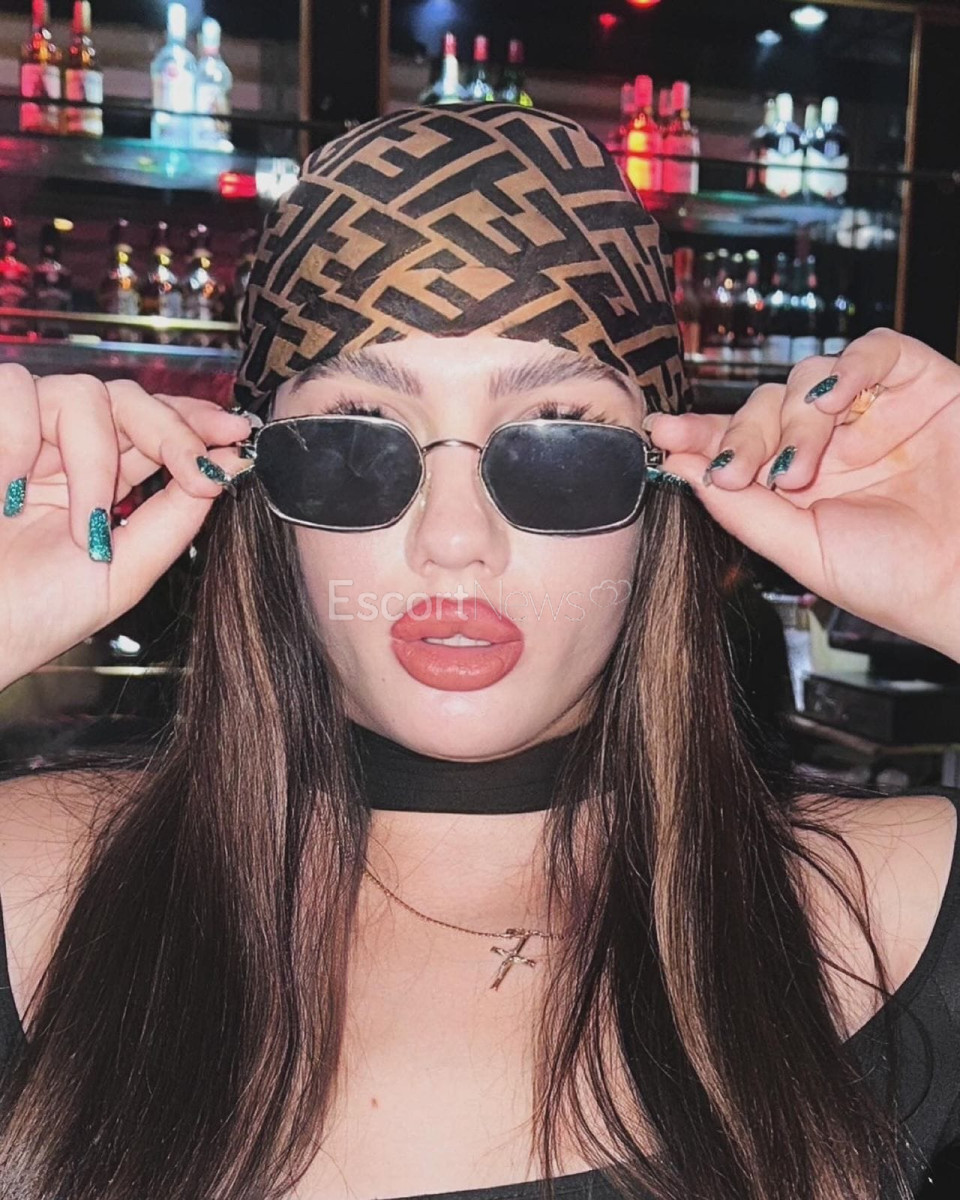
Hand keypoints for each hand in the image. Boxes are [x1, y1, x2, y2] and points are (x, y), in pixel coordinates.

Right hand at [0, 366, 253, 690]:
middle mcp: (62, 450)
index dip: (196, 421)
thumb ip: (173, 520)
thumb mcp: (121, 572)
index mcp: (100, 481)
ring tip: (79, 527)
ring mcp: (20, 435)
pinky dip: (17, 437)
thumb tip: (227, 469)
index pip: (156, 428)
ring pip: (80, 394)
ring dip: (93, 463)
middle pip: (129, 398)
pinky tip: (9, 491)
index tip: (237, 433)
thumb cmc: (33, 614)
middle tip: (195, 468)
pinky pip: (13, 390)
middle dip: (171, 430)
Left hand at [645, 329, 959, 660]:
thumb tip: (679, 467)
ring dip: (793, 418)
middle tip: (739, 475)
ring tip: (798, 470)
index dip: (698, 433)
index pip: (738, 440)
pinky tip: (832, 401)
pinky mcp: (923, 384)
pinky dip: (849, 365)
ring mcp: (875, 411)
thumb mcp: (801, 550)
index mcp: (799, 482)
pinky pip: (876, 350)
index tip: (660, 434)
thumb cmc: (895, 580)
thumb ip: (741, 509)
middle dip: (742, 435)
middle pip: (765, 404)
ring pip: (809, 378)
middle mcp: (833, 442)